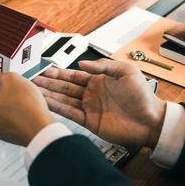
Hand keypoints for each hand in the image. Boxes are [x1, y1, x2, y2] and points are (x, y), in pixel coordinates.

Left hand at [0, 73, 56, 145]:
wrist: (41, 129)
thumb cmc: (26, 106)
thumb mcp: (12, 78)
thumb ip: (0, 77)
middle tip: (8, 84)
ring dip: (6, 102)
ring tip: (19, 96)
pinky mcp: (7, 135)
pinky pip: (7, 120)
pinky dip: (13, 113)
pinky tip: (24, 107)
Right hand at [32, 59, 165, 147]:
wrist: (151, 120)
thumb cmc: (143, 95)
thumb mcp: (126, 71)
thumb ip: (103, 66)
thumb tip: (82, 64)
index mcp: (98, 81)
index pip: (73, 75)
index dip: (58, 73)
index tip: (45, 71)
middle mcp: (90, 94)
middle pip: (64, 87)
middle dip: (48, 83)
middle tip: (33, 81)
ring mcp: (88, 107)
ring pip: (64, 99)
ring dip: (49, 95)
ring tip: (35, 92)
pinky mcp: (89, 121)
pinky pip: (69, 113)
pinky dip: (57, 108)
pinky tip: (47, 104)